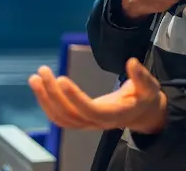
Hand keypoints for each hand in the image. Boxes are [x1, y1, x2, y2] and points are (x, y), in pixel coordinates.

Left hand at [28, 58, 166, 133]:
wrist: (141, 113)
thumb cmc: (145, 97)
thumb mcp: (150, 86)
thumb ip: (141, 76)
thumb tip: (132, 62)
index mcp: (113, 114)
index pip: (89, 109)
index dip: (75, 97)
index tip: (62, 79)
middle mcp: (96, 122)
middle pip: (69, 114)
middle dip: (53, 94)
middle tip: (42, 72)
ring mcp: (86, 122)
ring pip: (60, 117)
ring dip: (45, 99)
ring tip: (35, 78)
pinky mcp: (80, 118)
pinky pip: (60, 116)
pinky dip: (47, 103)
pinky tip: (40, 87)